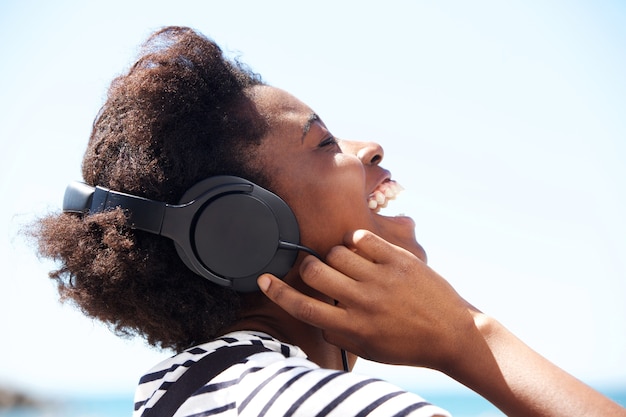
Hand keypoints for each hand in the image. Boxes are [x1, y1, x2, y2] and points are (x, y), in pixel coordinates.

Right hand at [258, 229, 480, 370]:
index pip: (303, 307)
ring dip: (336, 255)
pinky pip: (362, 238)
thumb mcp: (369, 350)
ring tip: (350, 263)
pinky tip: (364, 250)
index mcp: (352, 327)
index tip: (263, 279)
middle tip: (319, 269)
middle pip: (314, 271)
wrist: (453, 335)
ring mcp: (381, 278)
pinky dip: (356, 240)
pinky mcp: (398, 260)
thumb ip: (339, 333)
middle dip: (309, 266)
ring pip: (336, 251)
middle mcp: (362, 301)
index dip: (277, 292)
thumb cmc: (408, 345)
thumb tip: (317, 316)